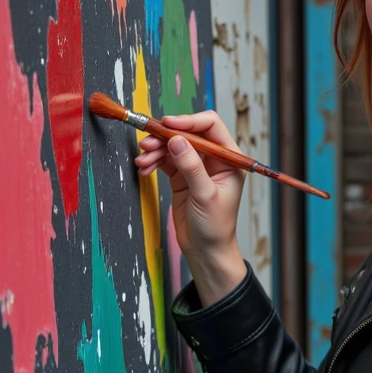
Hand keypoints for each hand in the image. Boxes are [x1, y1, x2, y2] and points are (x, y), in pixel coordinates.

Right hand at [134, 110, 245, 300]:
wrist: (205, 251)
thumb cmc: (215, 227)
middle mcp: (213, 159)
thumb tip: (177, 140)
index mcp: (229, 159)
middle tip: (147, 142)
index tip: (168, 124)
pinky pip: (165, 160)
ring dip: (155, 149)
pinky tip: (143, 168)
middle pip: (187, 133)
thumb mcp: (205, 196)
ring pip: (173, 145)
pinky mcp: (181, 177)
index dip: (188, 121)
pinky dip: (153, 161)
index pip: (210, 126)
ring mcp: (196, 166)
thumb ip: (192, 167)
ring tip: (143, 159)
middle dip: (166, 136)